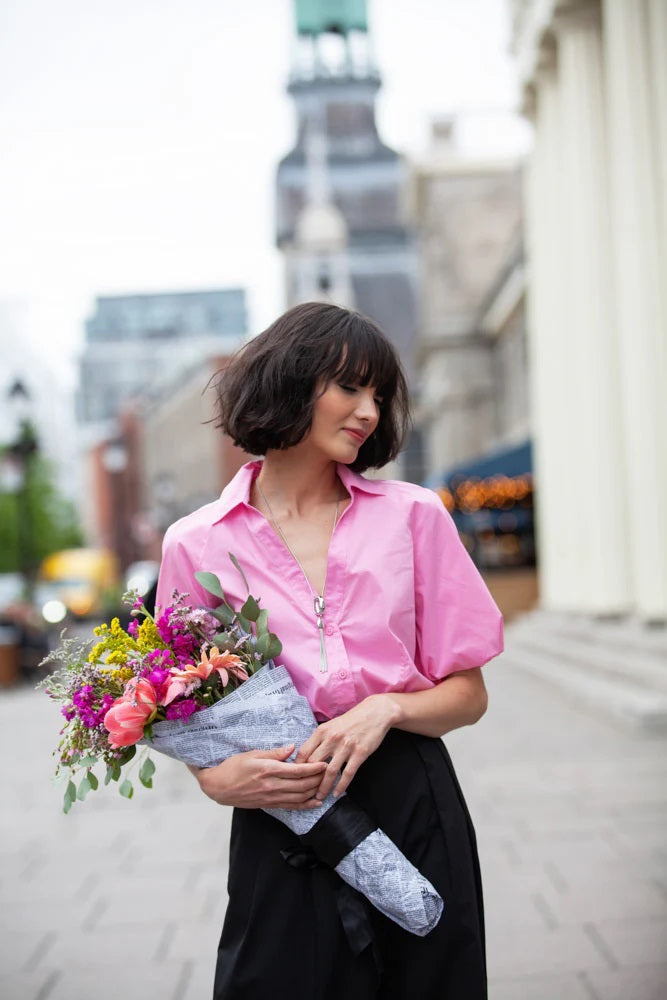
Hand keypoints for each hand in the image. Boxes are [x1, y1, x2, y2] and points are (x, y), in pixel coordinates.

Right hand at [191, 744, 326, 809]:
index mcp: (268, 770)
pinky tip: (315, 802)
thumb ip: (274, 752)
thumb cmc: (233, 767)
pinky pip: (291, 807)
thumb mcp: (252, 754)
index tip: (325, 763)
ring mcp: (271, 797)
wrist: (218, 787)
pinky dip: (305, 805)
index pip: (298, 770)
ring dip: (314, 792)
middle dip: (318, 779)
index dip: (314, 768)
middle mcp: (272, 785)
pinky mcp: (269, 805)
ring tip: (325, 785)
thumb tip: (293, 748)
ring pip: (299, 797)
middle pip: (302, 785)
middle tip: (329, 773)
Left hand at [295, 695, 400, 800]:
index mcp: (322, 731)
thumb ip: (320, 739)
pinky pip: (348, 774)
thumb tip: (307, 756)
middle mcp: (332, 738)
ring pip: (330, 772)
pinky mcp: (360, 753)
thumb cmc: (351, 720)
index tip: (297, 778)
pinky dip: (341, 786)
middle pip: (314, 764)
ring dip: (323, 788)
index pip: (303, 753)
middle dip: (308, 780)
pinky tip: (337, 794)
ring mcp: (346, 746)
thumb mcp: (331, 725)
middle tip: (306, 792)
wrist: (374, 713)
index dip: (298, 768)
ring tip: (319, 797)